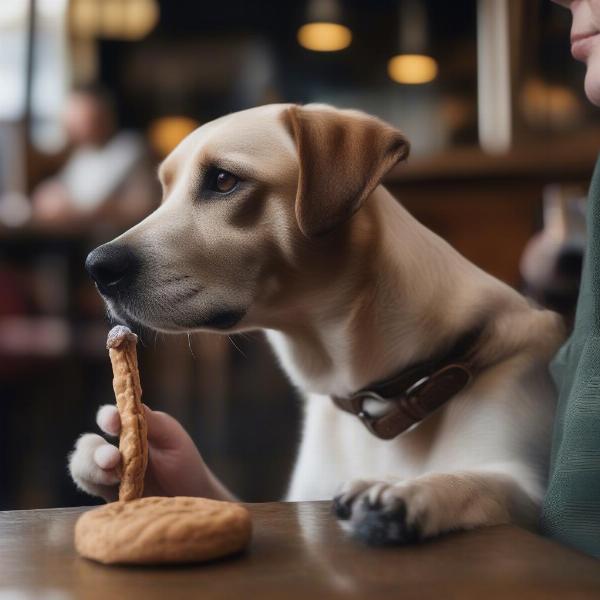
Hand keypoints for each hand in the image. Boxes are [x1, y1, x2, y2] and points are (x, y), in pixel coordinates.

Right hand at [69, 405, 234, 502]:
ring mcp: (108, 475)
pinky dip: (97, 489)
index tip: (114, 422)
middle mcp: (114, 450)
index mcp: (129, 430)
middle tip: (112, 459)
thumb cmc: (184, 464)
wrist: (193, 499)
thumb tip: (132, 404)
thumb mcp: (172, 438)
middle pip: (88, 444)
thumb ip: (152, 422)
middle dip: (94, 450)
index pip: (109, 419)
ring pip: (81, 468)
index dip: (107, 417)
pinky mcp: (109, 498)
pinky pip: (90, 492)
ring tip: (114, 476)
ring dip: (91, 469)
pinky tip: (116, 491)